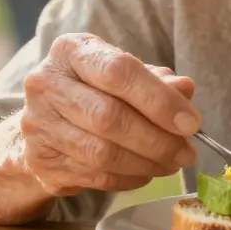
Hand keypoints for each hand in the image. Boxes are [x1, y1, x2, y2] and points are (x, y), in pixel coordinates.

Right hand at [20, 33, 200, 197]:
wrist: (45, 121)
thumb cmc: (94, 90)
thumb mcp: (124, 75)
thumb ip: (156, 81)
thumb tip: (184, 89)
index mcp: (71, 51)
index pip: (119, 72)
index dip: (159, 100)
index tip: (191, 122)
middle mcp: (46, 83)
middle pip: (109, 117)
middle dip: (157, 139)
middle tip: (187, 152)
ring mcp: (38, 124)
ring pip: (102, 153)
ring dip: (146, 163)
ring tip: (171, 164)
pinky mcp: (40, 161)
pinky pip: (94, 176)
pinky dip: (129, 178)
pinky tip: (146, 173)